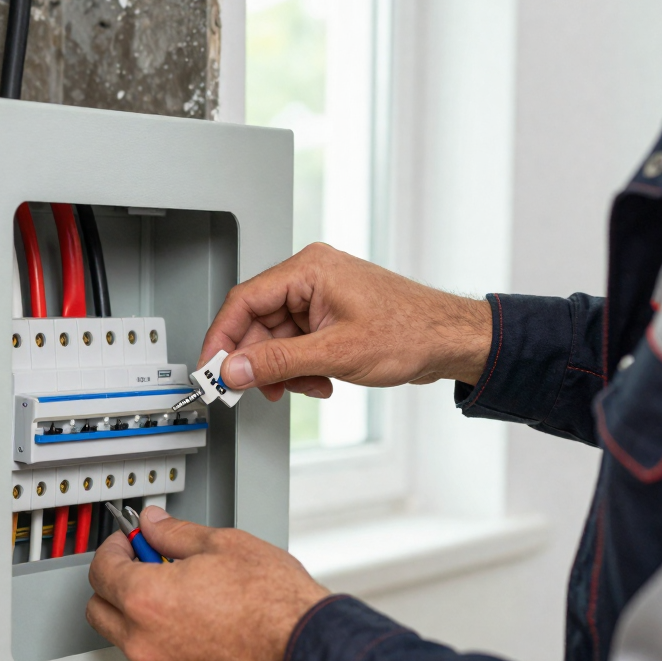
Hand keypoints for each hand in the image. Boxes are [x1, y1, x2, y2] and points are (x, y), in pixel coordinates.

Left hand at [86, 508, 330, 660]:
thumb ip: (176, 532)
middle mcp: (145, 642)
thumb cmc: (274, 602)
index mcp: (147, 599)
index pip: (101, 571)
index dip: (113, 549)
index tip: (127, 543)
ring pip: (130, 641)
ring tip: (182, 597)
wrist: (306, 650)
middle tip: (142, 567)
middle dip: (114, 586)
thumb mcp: (223, 544)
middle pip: (100, 611)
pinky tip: (198, 627)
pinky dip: (167, 646)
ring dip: (140, 618)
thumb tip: (155, 524)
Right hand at [201, 244, 493, 401]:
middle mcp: (312, 277)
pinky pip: (298, 344)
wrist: (450, 341)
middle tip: (255, 390)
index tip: (211, 369)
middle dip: (260, 362)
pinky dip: (302, 368)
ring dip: (286, 370)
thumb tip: (237, 369)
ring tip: (307, 386)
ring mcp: (321, 297)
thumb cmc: (411, 332)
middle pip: (258, 322)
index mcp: (309, 270)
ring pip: (277, 339)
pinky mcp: (331, 316)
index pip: (244, 301)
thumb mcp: (335, 353)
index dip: (222, 339)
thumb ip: (279, 362)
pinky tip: (321, 381)